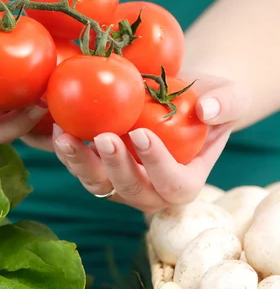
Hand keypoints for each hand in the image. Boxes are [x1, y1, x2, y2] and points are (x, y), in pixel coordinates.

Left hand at [53, 73, 250, 212]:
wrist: (178, 97)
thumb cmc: (207, 100)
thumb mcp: (230, 97)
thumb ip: (226, 104)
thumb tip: (206, 111)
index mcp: (186, 181)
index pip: (174, 184)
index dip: (157, 165)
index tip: (141, 134)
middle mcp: (152, 191)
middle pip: (132, 190)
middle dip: (116, 166)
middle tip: (104, 136)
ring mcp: (122, 183)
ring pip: (99, 185)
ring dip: (81, 164)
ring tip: (67, 136)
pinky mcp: (100, 170)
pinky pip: (80, 169)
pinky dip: (67, 152)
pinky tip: (58, 127)